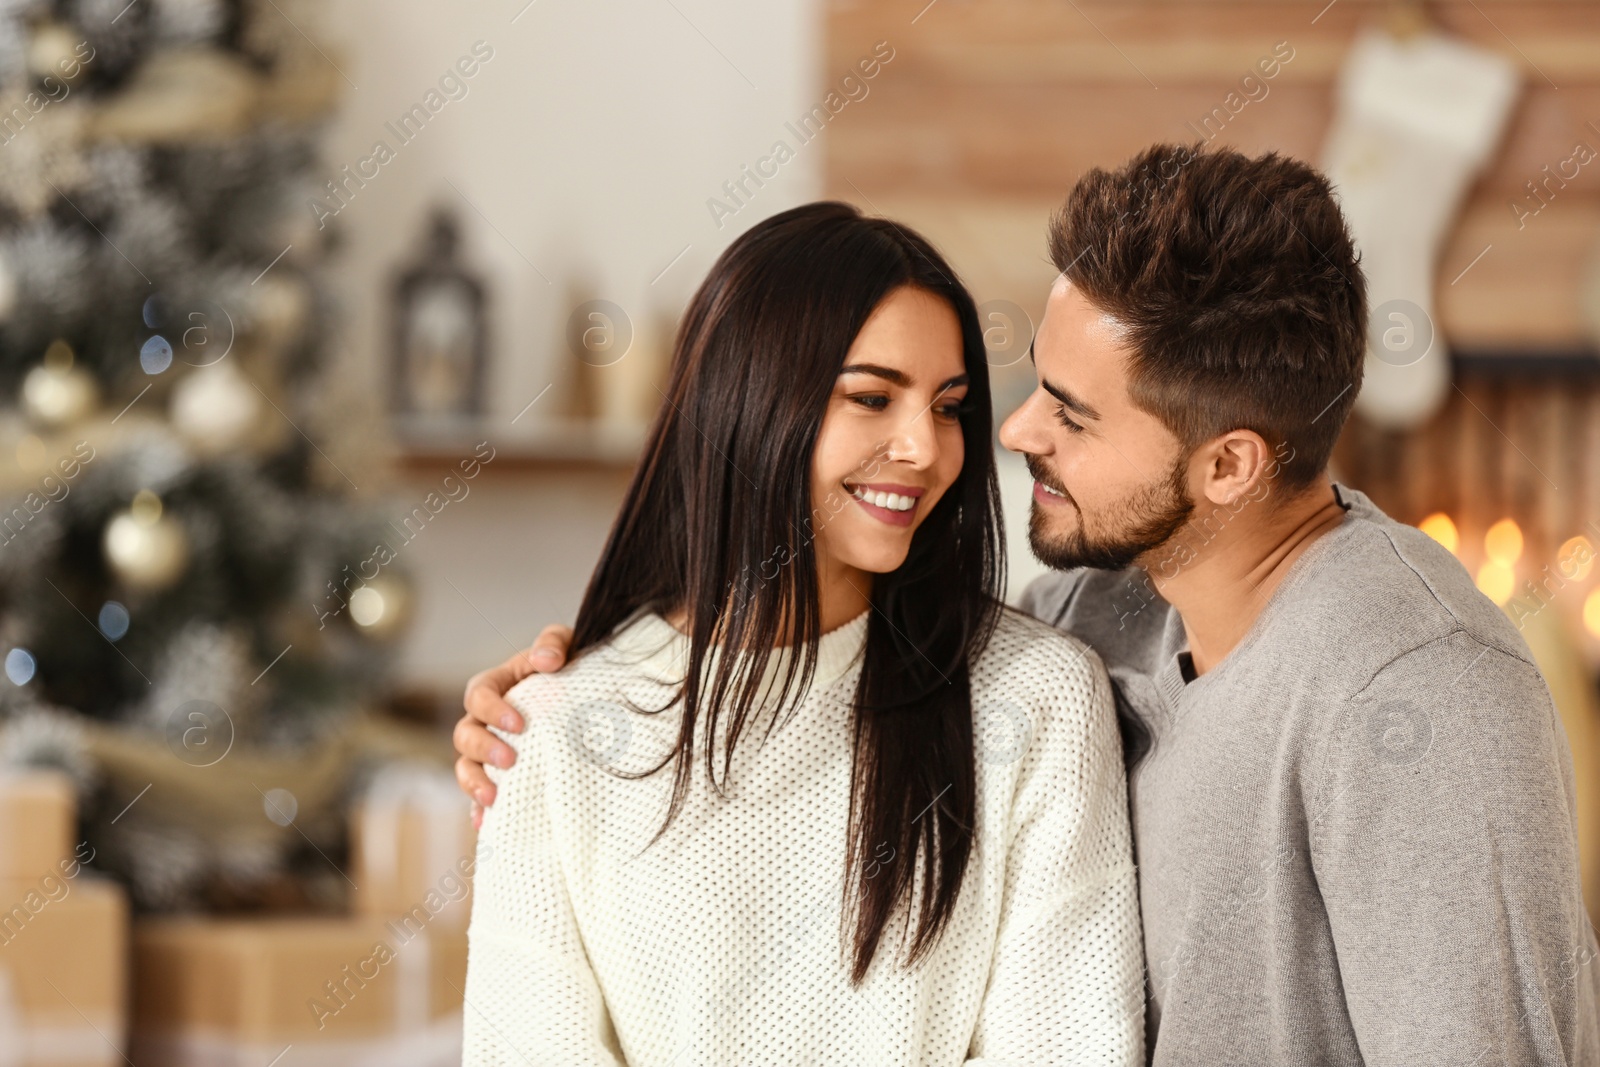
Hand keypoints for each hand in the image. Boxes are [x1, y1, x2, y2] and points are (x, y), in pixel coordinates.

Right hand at [455, 623, 573, 827]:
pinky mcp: (497, 775)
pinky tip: (485, 823)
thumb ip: (553, 643)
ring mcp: (486, 750)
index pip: (478, 695)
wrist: (580, 696)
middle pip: (465, 734)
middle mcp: (483, 720)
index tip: (519, 724)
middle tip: (510, 760)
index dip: (493, 710)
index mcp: (494, 686)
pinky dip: (478, 809)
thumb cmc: (567, 667)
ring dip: (474, 782)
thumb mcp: (564, 646)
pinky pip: (478, 794)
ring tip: (494, 797)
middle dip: (483, 749)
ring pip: (464, 766)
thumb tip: (549, 660)